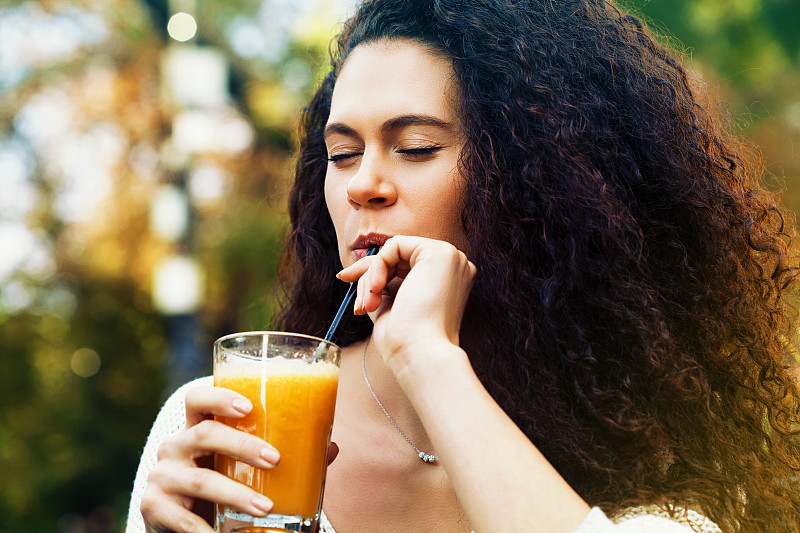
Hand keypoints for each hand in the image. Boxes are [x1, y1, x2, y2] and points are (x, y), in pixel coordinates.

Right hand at [140, 386, 278, 532]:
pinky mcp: (153, 507)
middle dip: (243, 445)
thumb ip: (275, 455)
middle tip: (275, 460)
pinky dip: (208, 529)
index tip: (249, 407)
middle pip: (204, 434)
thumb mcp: (237, 466)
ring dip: (236, 494)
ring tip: (266, 507)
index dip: (219, 398)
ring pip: (201, 480)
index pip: (197, 400)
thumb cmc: (217, 483)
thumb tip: (330, 449)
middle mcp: (174, 447)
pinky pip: (184, 519)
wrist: (174, 523)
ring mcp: (161, 476)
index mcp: (195, 429)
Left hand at [337, 236, 475, 371]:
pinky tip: (377, 290)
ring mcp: (450, 257)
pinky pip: (394, 246)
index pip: (405, 265)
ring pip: (394, 251)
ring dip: (371, 277)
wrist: (420, 354)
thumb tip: (353, 270)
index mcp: (448, 281)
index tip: (351, 288)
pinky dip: (377, 267)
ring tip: (369, 306)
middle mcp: (454, 266)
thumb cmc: (407, 341)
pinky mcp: (438, 252)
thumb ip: (379, 282)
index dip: (375, 274)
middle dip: (369, 276)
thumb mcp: (389, 305)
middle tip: (359, 304)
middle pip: (399, 256)